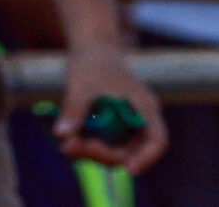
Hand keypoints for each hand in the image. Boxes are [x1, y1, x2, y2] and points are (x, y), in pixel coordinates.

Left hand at [52, 36, 166, 173]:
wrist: (90, 48)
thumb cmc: (92, 62)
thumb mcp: (81, 85)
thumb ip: (74, 110)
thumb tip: (61, 134)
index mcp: (143, 106)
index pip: (157, 140)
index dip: (146, 158)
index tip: (127, 170)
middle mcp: (139, 117)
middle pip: (132, 152)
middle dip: (106, 156)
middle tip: (79, 147)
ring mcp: (126, 123)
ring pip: (116, 152)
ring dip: (93, 154)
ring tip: (68, 145)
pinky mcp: (113, 126)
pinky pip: (105, 145)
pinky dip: (88, 147)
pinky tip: (70, 140)